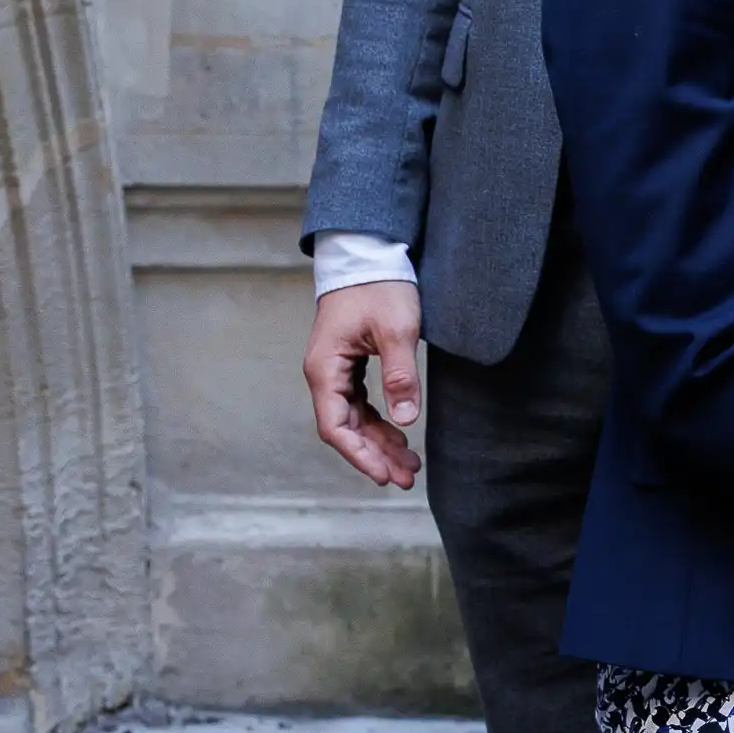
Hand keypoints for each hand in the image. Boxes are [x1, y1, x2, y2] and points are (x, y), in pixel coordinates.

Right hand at [306, 280, 423, 490]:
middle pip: (346, 428)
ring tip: (409, 465)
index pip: (336, 427)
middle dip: (374, 455)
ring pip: (355, 419)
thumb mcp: (397, 330)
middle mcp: (324, 374)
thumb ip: (400, 375)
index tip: (383, 476)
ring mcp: (336, 371)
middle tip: (406, 478)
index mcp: (325, 369)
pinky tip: (400, 436)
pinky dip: (380, 422)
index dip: (359, 455)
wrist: (369, 255)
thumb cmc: (379, 287)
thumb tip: (405, 420)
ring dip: (379, 442)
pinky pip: (361, 404)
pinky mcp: (350, 365)